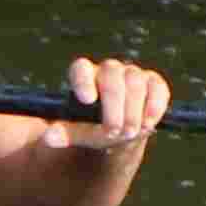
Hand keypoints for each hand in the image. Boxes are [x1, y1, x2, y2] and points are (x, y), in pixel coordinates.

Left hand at [46, 55, 171, 153]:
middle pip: (112, 76)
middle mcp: (108, 70)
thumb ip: (63, 133)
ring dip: (132, 110)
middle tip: (113, 131)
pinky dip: (154, 105)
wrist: (117, 136)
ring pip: (135, 82)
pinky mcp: (153, 84)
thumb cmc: (90, 130)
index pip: (81, 69)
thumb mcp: (74, 134)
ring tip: (128, 133)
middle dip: (114, 105)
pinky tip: (148, 123)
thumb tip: (49, 137)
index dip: (84, 81)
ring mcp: (132, 75)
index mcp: (83, 76)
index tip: (86, 100)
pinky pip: (157, 88)